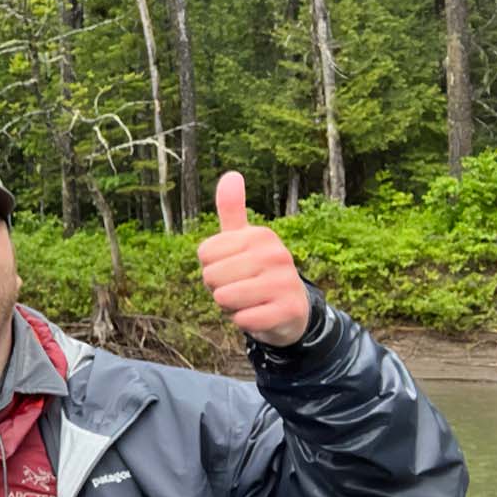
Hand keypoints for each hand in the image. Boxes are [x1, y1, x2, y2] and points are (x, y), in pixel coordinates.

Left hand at [197, 172, 310, 346]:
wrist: (292, 311)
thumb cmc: (258, 273)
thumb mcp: (244, 241)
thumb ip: (232, 211)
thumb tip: (231, 174)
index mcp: (260, 235)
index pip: (204, 254)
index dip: (212, 267)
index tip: (234, 269)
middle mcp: (275, 254)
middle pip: (211, 277)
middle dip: (219, 289)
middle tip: (242, 288)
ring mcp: (284, 282)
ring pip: (224, 298)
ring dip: (230, 307)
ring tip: (250, 301)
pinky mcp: (287, 310)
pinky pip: (243, 320)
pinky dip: (244, 322)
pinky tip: (260, 315)